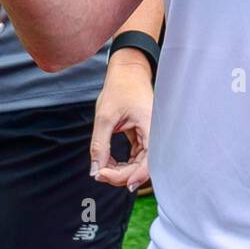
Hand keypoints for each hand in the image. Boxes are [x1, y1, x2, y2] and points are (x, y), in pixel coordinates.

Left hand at [89, 52, 152, 190]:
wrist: (127, 72)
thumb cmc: (119, 88)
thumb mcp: (105, 116)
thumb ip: (100, 145)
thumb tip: (95, 170)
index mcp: (151, 127)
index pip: (149, 162)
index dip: (132, 176)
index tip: (107, 175)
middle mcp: (154, 135)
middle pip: (143, 167)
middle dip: (120, 175)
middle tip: (98, 173)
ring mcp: (149, 137)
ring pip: (139, 165)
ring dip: (120, 171)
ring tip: (101, 167)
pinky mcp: (143, 138)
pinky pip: (135, 158)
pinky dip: (122, 163)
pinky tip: (107, 161)